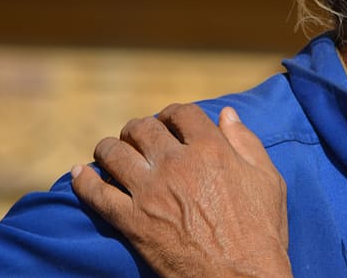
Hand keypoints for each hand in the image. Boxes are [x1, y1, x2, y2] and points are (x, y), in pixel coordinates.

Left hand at [71, 103, 290, 277]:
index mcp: (212, 150)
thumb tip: (227, 114)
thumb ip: (246, 142)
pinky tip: (79, 173)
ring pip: (114, 153)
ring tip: (111, 152)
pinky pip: (96, 194)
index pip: (183, 113)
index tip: (169, 122)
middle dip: (139, 129)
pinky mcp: (132, 222)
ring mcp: (150, 193)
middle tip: (138, 137)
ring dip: (110, 148)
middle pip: (144, 128)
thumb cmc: (261, 232)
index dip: (173, 113)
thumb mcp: (267, 180)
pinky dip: (83, 180)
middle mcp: (177, 164)